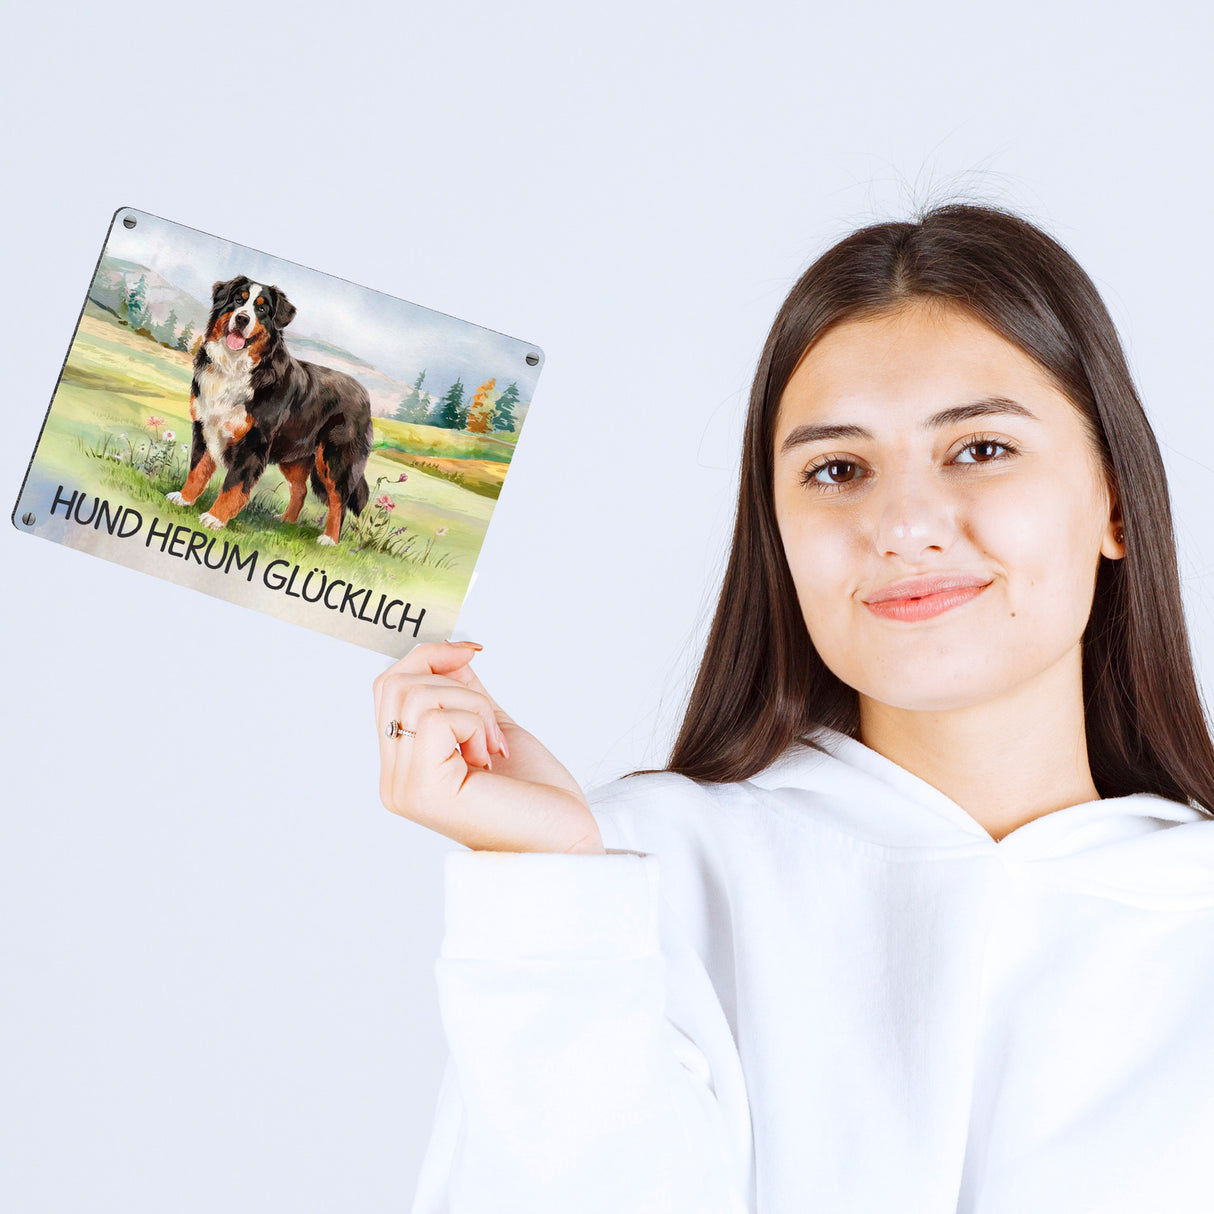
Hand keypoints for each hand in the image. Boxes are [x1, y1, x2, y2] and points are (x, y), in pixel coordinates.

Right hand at [372, 640, 604, 853]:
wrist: (565, 837)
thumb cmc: (537, 794)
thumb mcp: (490, 724)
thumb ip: (464, 691)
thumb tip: (447, 650)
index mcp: (404, 767)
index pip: (388, 688)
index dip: (429, 656)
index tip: (471, 650)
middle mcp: (394, 781)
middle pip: (394, 684)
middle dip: (453, 680)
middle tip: (489, 720)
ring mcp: (404, 788)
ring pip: (417, 696)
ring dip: (472, 707)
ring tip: (492, 745)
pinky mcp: (424, 791)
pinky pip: (435, 719)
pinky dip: (474, 723)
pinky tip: (490, 756)